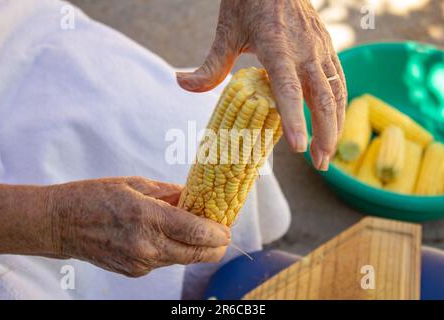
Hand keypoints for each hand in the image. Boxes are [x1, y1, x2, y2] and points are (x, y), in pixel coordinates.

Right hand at [47, 177, 229, 276]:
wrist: (60, 223)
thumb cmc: (96, 196)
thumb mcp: (136, 184)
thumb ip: (171, 194)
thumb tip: (197, 198)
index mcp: (148, 217)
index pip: (198, 233)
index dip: (219, 233)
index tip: (227, 227)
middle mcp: (147, 246)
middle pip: (198, 254)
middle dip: (215, 246)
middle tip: (219, 231)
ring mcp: (140, 263)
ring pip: (183, 259)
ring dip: (194, 247)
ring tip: (193, 228)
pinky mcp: (134, 272)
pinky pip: (165, 262)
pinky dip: (174, 250)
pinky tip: (167, 235)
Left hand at [177, 0, 346, 170]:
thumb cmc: (248, 1)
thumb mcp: (226, 30)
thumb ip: (210, 64)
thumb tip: (181, 82)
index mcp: (277, 46)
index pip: (288, 89)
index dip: (294, 119)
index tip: (299, 148)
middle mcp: (305, 50)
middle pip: (322, 97)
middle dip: (324, 133)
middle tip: (319, 165)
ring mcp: (320, 48)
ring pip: (335, 92)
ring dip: (335, 125)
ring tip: (327, 154)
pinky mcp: (328, 47)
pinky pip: (338, 80)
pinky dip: (338, 106)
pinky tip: (332, 123)